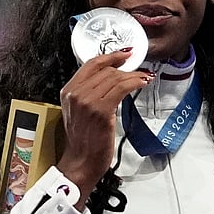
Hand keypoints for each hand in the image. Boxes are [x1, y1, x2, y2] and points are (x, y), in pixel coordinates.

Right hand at [55, 49, 151, 208]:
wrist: (82, 160)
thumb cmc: (84, 139)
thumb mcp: (81, 110)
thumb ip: (90, 93)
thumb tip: (112, 79)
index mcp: (68, 91)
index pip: (90, 64)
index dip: (110, 56)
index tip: (125, 54)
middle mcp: (75, 94)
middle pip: (105, 70)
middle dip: (126, 67)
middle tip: (140, 68)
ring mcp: (87, 102)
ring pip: (115, 78)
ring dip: (134, 75)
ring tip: (145, 77)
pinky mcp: (100, 110)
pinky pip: (121, 88)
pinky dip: (135, 83)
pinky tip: (143, 83)